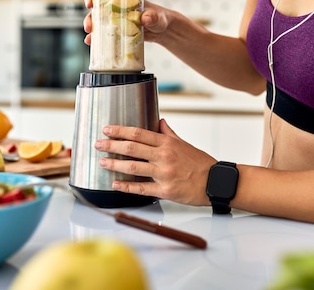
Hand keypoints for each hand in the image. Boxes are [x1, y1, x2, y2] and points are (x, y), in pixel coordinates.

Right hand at [83, 0, 172, 45]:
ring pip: (98, 21)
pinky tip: (92, 43)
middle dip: (90, 16)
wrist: (163, 31)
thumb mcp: (156, 16)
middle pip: (97, 7)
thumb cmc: (159, 18)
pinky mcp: (117, 30)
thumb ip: (152, 17)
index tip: (90, 3)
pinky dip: (97, 38)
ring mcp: (115, 19)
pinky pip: (104, 33)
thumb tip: (145, 19)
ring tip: (90, 38)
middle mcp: (116, 6)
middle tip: (89, 26)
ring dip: (91, 27)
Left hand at [95, 119, 216, 205]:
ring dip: (115, 164)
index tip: (107, 129)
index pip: (139, 133)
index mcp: (167, 143)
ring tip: (102, 162)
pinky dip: (126, 186)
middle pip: (132, 148)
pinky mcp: (165, 190)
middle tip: (98, 144)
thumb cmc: (201, 163)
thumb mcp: (185, 144)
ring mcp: (164, 174)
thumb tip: (159, 122)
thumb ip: (169, 134)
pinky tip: (115, 184)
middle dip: (112, 145)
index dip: (121, 131)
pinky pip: (141, 188)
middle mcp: (164, 156)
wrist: (215, 182)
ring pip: (133, 167)